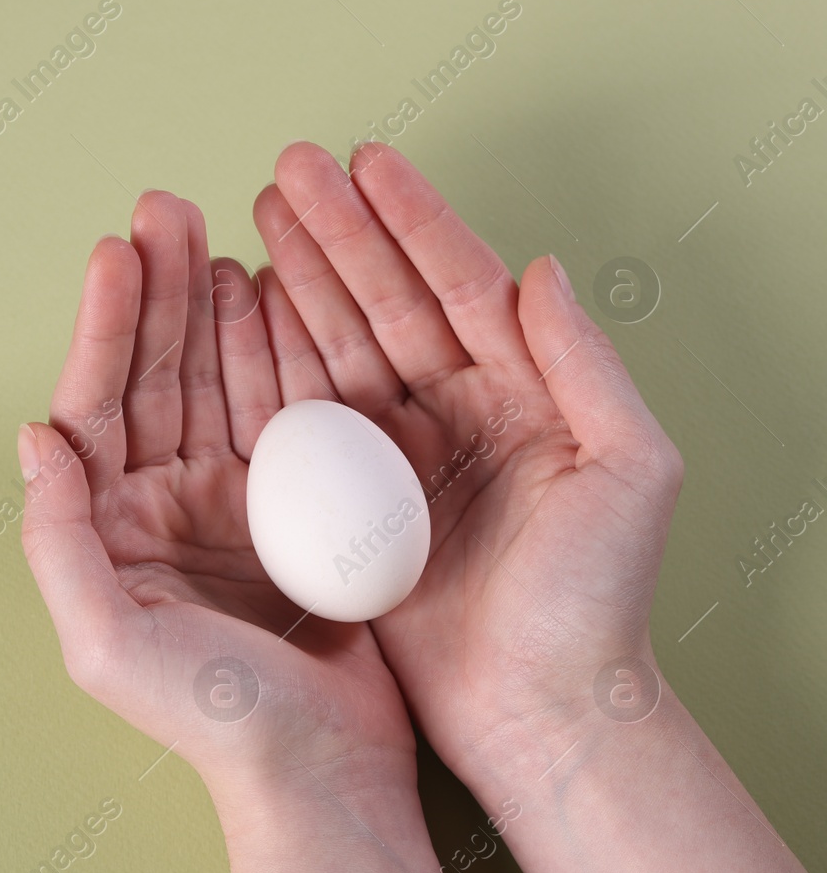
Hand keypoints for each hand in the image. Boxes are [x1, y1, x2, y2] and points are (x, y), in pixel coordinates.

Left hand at [17, 190, 419, 801]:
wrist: (321, 767)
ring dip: (217, 305)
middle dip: (159, 291)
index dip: (103, 326)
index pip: (97, 406)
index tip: (116, 251)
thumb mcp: (105, 642)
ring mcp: (231, 496)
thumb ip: (58, 540)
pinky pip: (285, 404)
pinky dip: (283, 348)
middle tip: (169, 208)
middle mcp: (162, 502)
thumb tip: (32, 435)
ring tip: (221, 233)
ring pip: (218, 376)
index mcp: (108, 528)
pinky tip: (281, 292)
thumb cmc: (211, 716)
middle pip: (155, 374)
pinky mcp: (298, 500)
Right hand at [250, 141, 682, 774]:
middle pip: (386, 299)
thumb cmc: (595, 604)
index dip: (411, 219)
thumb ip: (588, 368)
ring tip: (253, 221)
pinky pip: (304, 417)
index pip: (458, 284)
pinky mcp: (351, 506)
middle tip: (286, 170)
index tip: (364, 162)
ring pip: (338, 344)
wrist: (539, 710)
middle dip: (336, 231)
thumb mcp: (628, 475)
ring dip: (298, 280)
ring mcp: (399, 456)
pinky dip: (273, 362)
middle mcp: (457, 411)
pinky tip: (244, 315)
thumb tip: (541, 271)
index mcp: (522, 393)